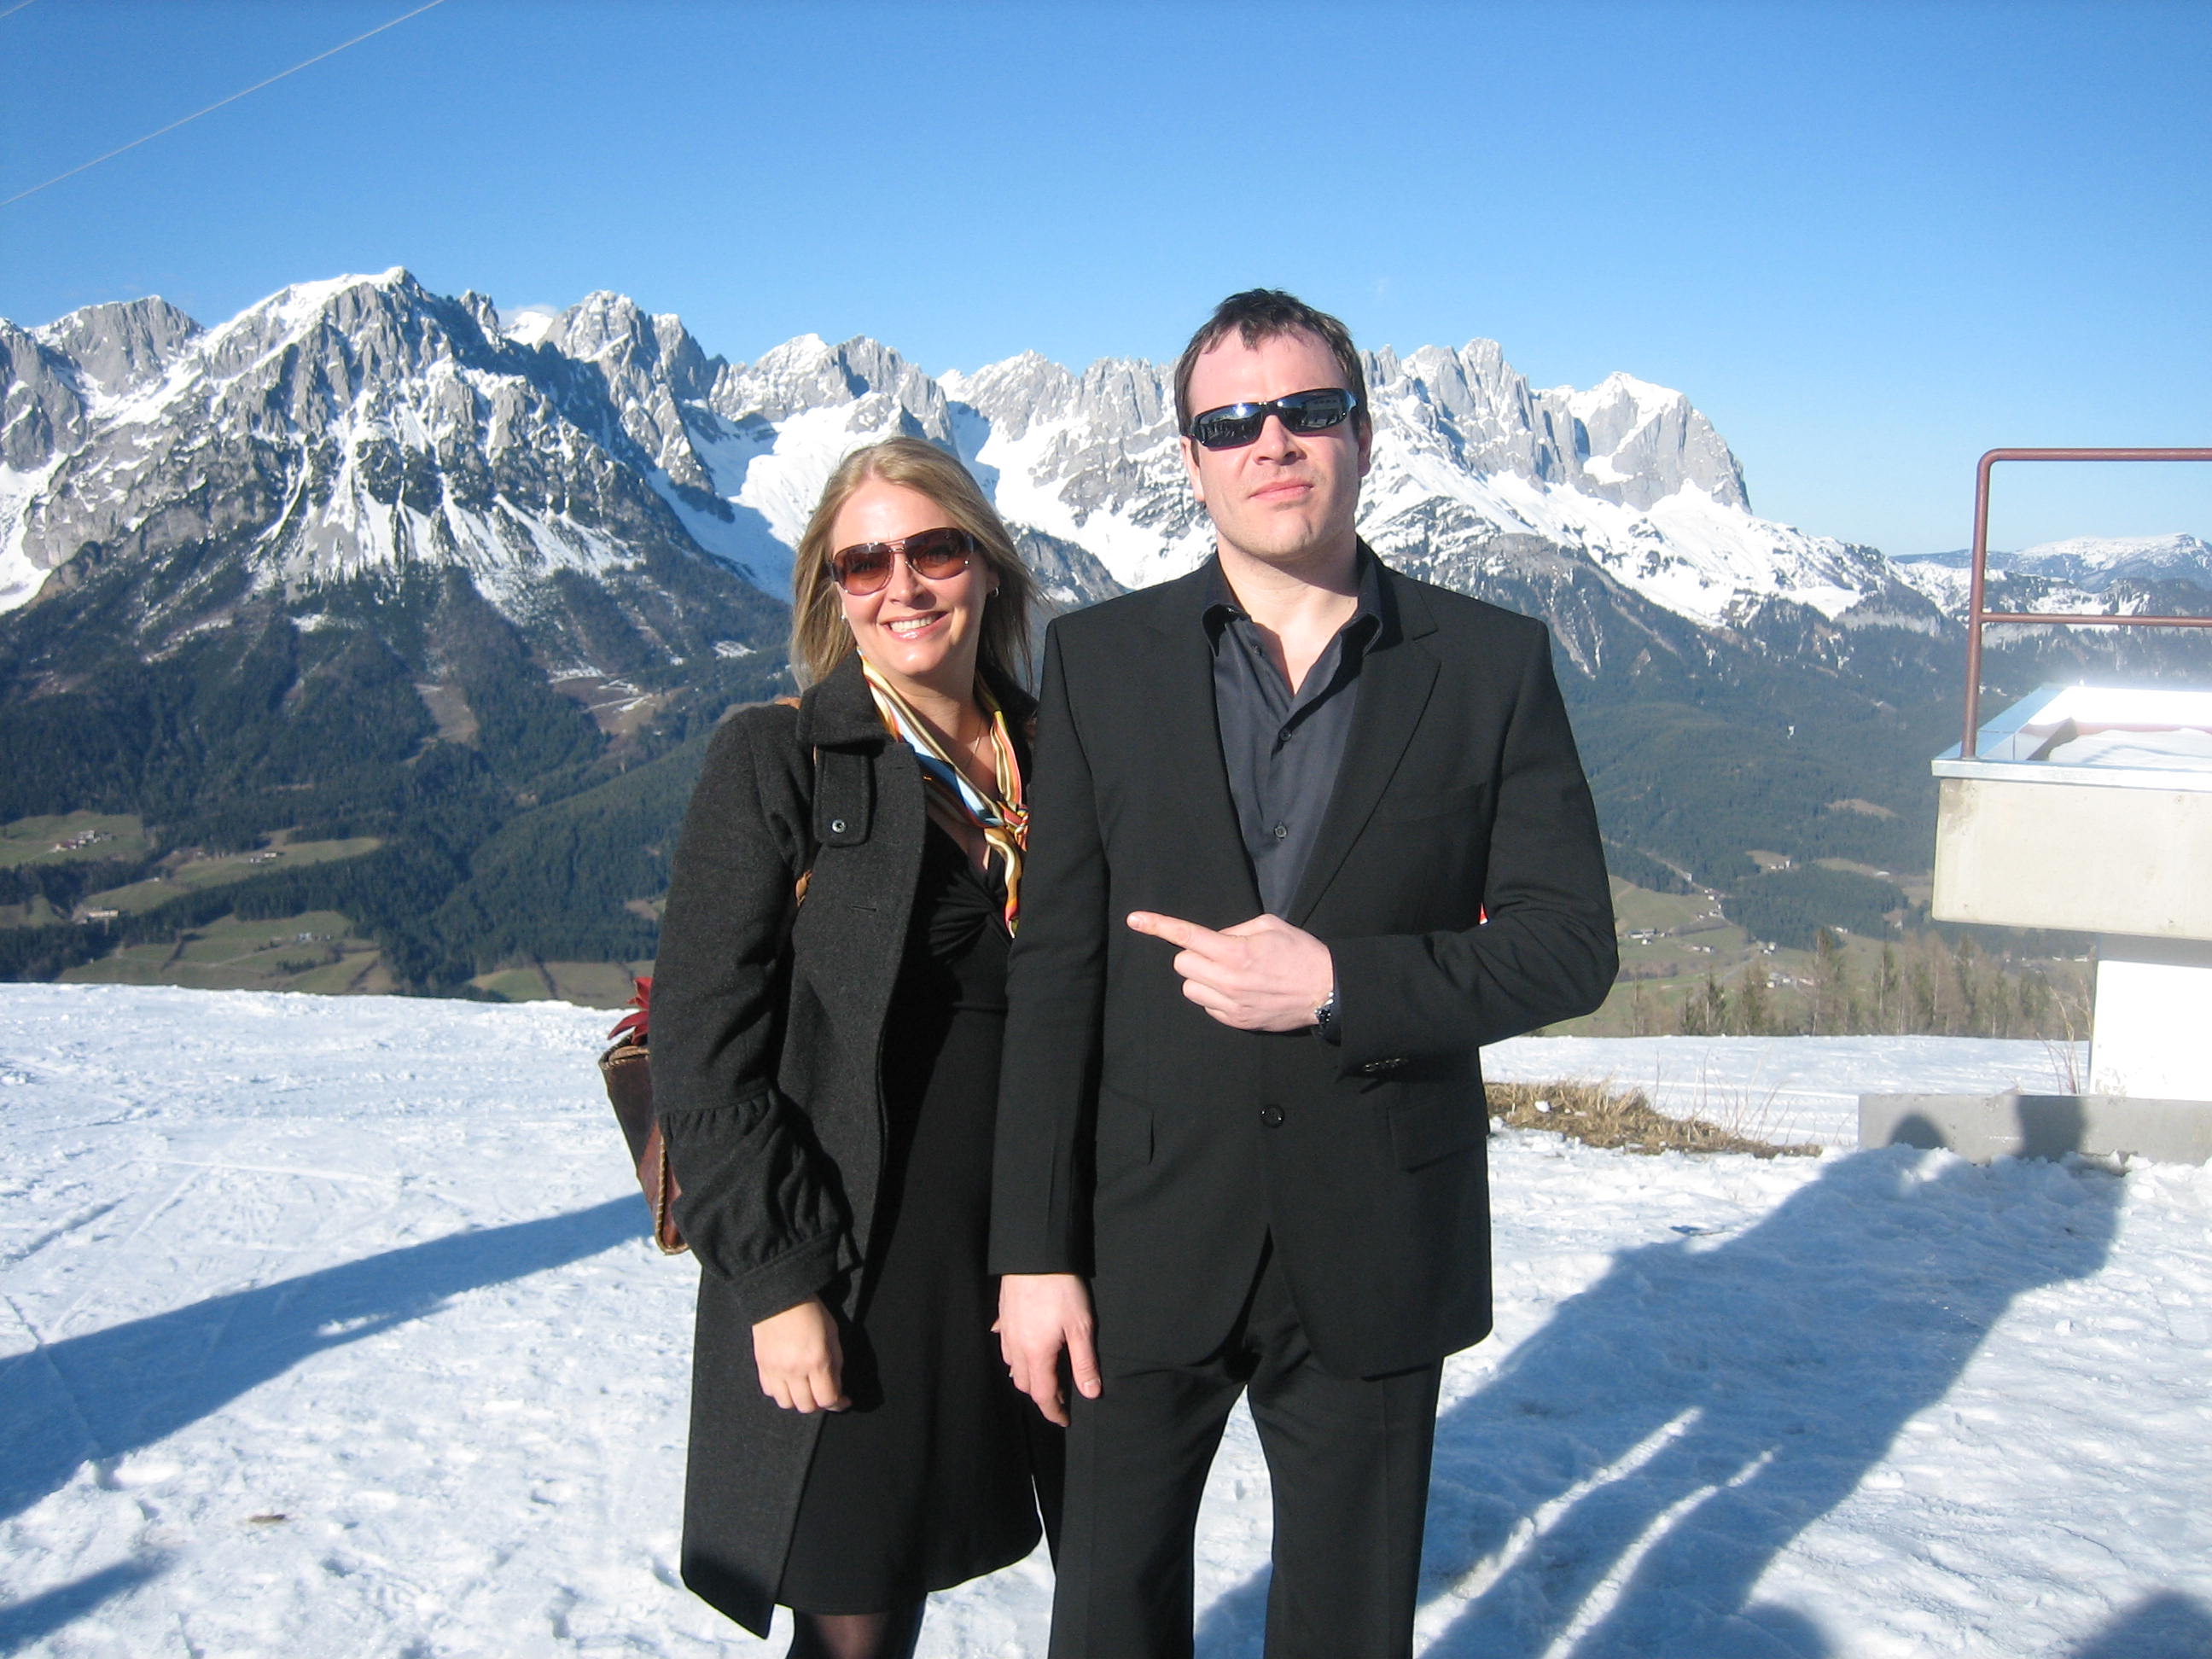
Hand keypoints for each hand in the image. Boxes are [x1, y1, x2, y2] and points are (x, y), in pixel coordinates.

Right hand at [751, 1296, 847, 1412]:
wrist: (780, 1296)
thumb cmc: (810, 1311)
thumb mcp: (832, 1333)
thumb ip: (836, 1363)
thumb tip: (836, 1386)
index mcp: (816, 1361)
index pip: (827, 1399)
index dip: (838, 1404)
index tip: (843, 1400)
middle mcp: (794, 1371)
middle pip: (807, 1406)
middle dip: (819, 1403)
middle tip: (824, 1393)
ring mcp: (775, 1370)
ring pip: (786, 1404)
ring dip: (798, 1400)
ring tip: (805, 1389)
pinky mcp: (762, 1367)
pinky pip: (770, 1392)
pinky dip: (781, 1392)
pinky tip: (788, 1382)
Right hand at [995, 1273, 1100, 1427]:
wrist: (1036, 1253)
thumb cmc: (1062, 1289)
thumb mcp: (1082, 1327)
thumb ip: (1085, 1363)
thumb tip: (1091, 1394)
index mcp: (1037, 1353)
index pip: (1042, 1394)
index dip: (1054, 1411)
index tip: (1065, 1420)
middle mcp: (1017, 1347)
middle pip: (1025, 1383)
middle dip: (1041, 1393)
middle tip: (1062, 1393)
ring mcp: (1007, 1331)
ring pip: (1013, 1364)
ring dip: (1028, 1374)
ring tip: (1046, 1371)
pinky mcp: (1004, 1315)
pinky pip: (1005, 1342)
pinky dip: (1016, 1352)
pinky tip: (1024, 1344)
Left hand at [1127, 910, 1334, 1031]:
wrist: (1326, 990)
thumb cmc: (1299, 952)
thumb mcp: (1269, 925)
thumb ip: (1234, 929)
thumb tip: (1213, 939)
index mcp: (1235, 951)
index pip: (1187, 936)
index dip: (1158, 925)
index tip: (1134, 919)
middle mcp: (1228, 979)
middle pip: (1182, 964)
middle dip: (1194, 955)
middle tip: (1218, 953)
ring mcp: (1230, 1004)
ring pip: (1190, 987)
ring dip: (1201, 977)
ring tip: (1228, 974)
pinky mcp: (1236, 1021)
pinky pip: (1206, 1006)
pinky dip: (1214, 996)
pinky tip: (1238, 991)